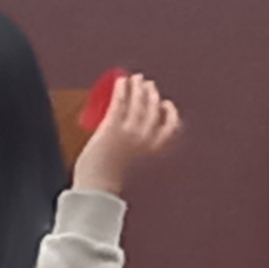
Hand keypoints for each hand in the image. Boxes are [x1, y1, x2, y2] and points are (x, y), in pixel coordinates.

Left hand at [73, 73, 182, 196]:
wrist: (97, 188)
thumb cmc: (111, 180)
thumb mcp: (134, 167)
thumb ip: (139, 156)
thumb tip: (133, 146)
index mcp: (156, 150)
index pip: (172, 126)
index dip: (170, 113)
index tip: (165, 104)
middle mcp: (146, 139)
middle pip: (154, 108)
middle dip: (152, 94)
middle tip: (146, 84)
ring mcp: (129, 133)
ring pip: (138, 102)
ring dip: (138, 87)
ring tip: (134, 79)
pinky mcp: (112, 128)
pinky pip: (120, 102)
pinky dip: (122, 89)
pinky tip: (121, 81)